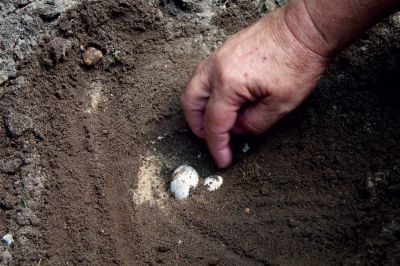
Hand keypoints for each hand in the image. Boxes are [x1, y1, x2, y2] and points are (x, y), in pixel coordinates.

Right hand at [181, 7, 328, 167]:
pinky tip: (222, 101)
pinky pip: (204, 75)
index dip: (217, 146)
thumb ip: (254, 123)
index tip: (222, 160)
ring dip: (198, 109)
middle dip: (197, 126)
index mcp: (229, 82)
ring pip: (194, 87)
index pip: (214, 122)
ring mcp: (218, 55)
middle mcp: (216, 67)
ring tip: (213, 123)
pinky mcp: (225, 50)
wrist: (305, 28)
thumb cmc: (298, 61)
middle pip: (191, 102)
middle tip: (211, 140)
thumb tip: (239, 128)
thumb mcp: (282, 104)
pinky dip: (206, 93)